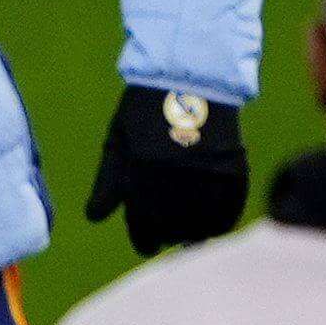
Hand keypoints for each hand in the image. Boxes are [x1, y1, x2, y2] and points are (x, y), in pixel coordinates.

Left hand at [85, 84, 248, 257]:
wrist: (189, 79)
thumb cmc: (144, 113)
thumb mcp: (117, 144)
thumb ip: (107, 184)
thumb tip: (93, 218)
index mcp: (140, 175)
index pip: (142, 229)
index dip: (144, 242)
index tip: (147, 245)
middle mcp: (172, 180)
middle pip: (171, 232)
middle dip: (166, 236)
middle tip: (167, 235)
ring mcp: (204, 176)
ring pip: (200, 228)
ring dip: (193, 234)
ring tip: (188, 230)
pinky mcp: (232, 172)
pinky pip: (227, 214)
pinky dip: (219, 222)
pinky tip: (211, 221)